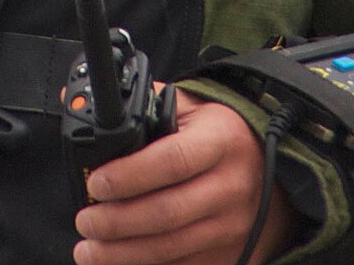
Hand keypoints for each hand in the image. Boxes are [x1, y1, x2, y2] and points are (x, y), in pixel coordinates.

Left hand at [73, 89, 300, 264]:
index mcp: (219, 142)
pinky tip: (119, 263)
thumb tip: (79, 103)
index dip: (129, 175)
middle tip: (85, 222)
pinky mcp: (232, 254)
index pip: (172, 160)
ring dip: (124, 254)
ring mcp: (234, 225)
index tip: (95, 184)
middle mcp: (231, 186)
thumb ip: (142, 104)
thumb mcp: (190, 107)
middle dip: (117, 222)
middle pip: (168, 212)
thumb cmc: (218, 135)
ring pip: (172, 247)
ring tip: (89, 250)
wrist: (274, 169)